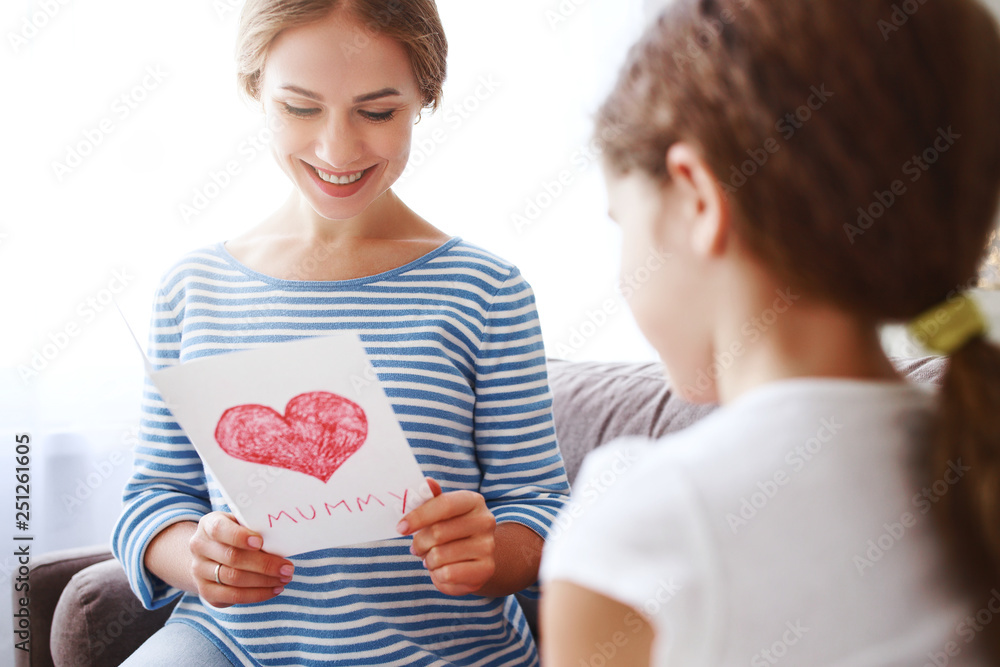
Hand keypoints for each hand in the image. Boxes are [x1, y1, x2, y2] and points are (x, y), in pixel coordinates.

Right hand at [188, 511, 294, 606]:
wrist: (207, 554)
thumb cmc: (233, 533)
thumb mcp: (238, 523)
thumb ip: (254, 526)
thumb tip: (282, 536)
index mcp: (208, 525)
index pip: (220, 529)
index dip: (239, 536)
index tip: (260, 542)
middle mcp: (200, 548)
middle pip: (233, 558)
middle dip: (264, 564)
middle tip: (288, 567)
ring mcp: (199, 571)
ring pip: (234, 579)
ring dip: (265, 581)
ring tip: (285, 578)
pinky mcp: (206, 591)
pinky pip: (233, 596)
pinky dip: (258, 594)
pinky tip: (275, 589)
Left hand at [398, 478, 496, 595]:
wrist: (475, 557)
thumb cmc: (450, 530)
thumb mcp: (440, 512)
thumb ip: (430, 498)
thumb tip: (427, 482)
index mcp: (473, 501)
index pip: (444, 505)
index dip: (419, 516)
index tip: (400, 528)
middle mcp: (485, 521)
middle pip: (438, 532)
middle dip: (419, 543)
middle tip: (417, 547)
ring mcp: (487, 546)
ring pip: (440, 555)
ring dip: (428, 560)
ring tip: (433, 558)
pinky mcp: (486, 569)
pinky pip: (448, 574)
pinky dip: (438, 575)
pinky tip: (443, 570)